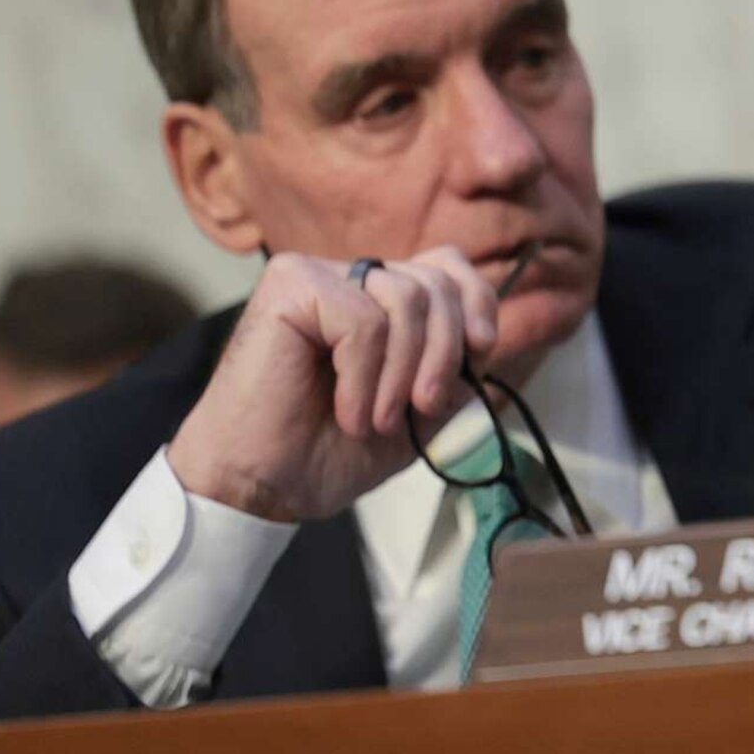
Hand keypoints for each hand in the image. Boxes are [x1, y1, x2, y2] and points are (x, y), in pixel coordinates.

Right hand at [168, 249, 502, 522]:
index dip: (476, 302)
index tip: (482, 350)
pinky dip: (365, 378)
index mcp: (378, 299)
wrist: (263, 487)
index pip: (447, 266)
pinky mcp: (289, 286)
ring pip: (406, 298)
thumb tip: (490, 340)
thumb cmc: (330, 450)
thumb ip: (455, 370)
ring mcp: (317, 275)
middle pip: (434, 283)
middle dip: (443, 353)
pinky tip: (345, 411)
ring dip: (402, 374)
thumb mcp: (417, 411)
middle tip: (419, 408)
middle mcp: (349, 277)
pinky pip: (364, 322)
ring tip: (375, 419)